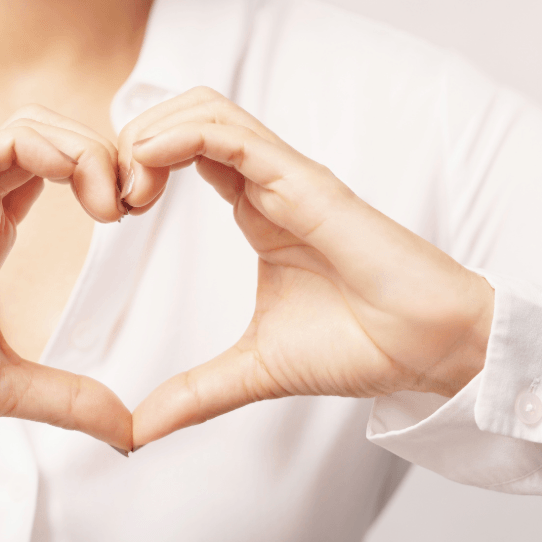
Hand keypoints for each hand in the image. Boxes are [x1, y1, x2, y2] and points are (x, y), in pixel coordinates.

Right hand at [0, 106, 134, 451]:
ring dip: (83, 146)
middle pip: (50, 135)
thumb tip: (129, 433)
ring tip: (113, 201)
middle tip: (138, 201)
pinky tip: (78, 187)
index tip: (137, 213)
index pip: (55, 169)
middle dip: (107, 152)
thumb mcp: (8, 387)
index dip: (104, 174)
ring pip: (28, 126)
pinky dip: (45, 149)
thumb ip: (70, 401)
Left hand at [117, 87, 493, 447]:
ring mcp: (287, 178)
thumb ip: (196, 393)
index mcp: (257, 211)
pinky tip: (149, 170)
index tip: (112, 216)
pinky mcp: (305, 184)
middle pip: (185, 113)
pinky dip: (179, 138)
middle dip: (131, 139)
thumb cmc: (365, 346)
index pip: (183, 151)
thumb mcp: (255, 371)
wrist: (429, 348)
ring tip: (128, 190)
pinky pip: (230, 135)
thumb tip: (137, 432)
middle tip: (111, 201)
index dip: (136, 166)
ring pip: (204, 109)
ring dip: (149, 134)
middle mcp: (270, 184)